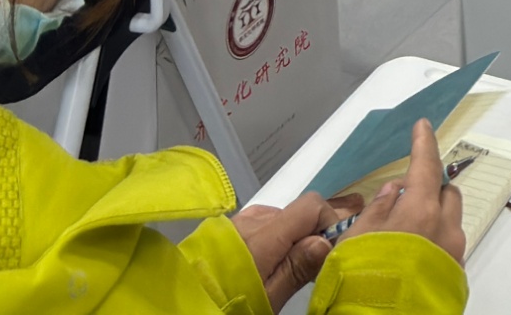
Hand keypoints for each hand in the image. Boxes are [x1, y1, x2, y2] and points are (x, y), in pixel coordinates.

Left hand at [232, 188, 365, 304]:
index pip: (310, 205)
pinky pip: (263, 224)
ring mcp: (238, 220)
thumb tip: (325, 241)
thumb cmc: (227, 305)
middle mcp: (252, 219)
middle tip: (312, 268)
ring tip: (287, 270)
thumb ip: (295, 269)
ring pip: (281, 218)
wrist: (180, 305)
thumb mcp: (266, 299)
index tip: (330, 253)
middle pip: (297, 212)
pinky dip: (274, 238)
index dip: (328, 223)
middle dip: (311, 235)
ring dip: (292, 237)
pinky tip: (268, 263)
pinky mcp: (229, 227)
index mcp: (263, 235)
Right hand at [353, 120, 469, 262]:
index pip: (427, 167)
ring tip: (406, 238)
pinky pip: (449, 249)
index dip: (424, 144)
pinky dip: (435, 244)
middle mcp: (446, 229)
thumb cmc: (363, 281)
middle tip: (404, 202)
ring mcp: (455, 255)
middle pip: (447, 195)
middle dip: (432, 190)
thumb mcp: (356, 239)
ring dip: (434, 219)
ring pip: (451, 223)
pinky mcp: (456, 276)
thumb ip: (377, 209)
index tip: (423, 126)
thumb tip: (394, 190)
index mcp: (421, 212)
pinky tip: (412, 261)